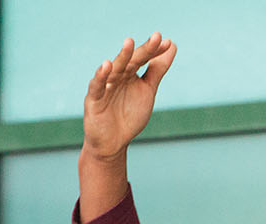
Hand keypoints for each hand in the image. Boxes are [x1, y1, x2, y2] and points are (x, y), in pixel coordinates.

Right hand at [82, 33, 176, 163]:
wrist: (113, 143)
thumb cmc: (128, 116)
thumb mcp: (147, 91)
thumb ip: (157, 69)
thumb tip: (171, 44)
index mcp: (129, 74)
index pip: (143, 58)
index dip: (154, 51)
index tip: (167, 43)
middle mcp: (117, 77)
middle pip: (131, 61)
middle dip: (143, 50)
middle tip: (156, 38)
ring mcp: (105, 87)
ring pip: (114, 70)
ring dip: (122, 57)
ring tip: (130, 42)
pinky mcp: (93, 100)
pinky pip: (97, 86)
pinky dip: (101, 76)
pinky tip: (107, 65)